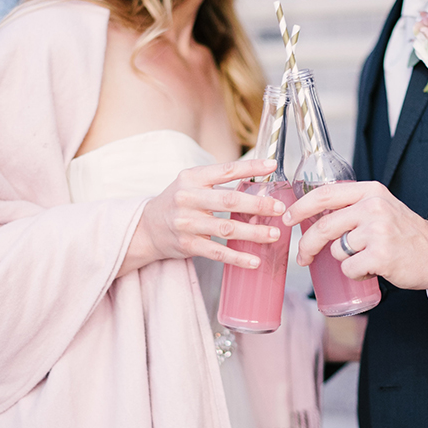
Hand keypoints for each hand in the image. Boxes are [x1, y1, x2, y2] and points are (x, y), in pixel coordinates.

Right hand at [118, 159, 285, 275]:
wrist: (147, 228)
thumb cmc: (178, 202)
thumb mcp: (191, 183)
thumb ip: (218, 181)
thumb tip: (258, 183)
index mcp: (192, 178)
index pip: (225, 170)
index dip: (250, 168)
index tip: (272, 166)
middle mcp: (188, 198)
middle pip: (229, 201)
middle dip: (258, 205)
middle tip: (280, 207)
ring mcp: (187, 223)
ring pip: (227, 229)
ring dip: (254, 232)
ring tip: (274, 234)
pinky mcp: (188, 245)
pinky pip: (217, 253)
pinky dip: (238, 258)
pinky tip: (255, 260)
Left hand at [282, 181, 427, 289]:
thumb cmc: (403, 234)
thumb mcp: (380, 208)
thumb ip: (353, 206)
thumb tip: (310, 215)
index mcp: (370, 191)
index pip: (325, 194)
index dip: (301, 207)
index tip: (287, 219)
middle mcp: (373, 207)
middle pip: (324, 226)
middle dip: (307, 245)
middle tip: (303, 257)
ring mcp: (378, 231)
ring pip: (337, 250)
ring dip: (344, 261)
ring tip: (365, 258)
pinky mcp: (381, 255)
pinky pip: (349, 268)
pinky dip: (355, 274)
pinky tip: (371, 269)